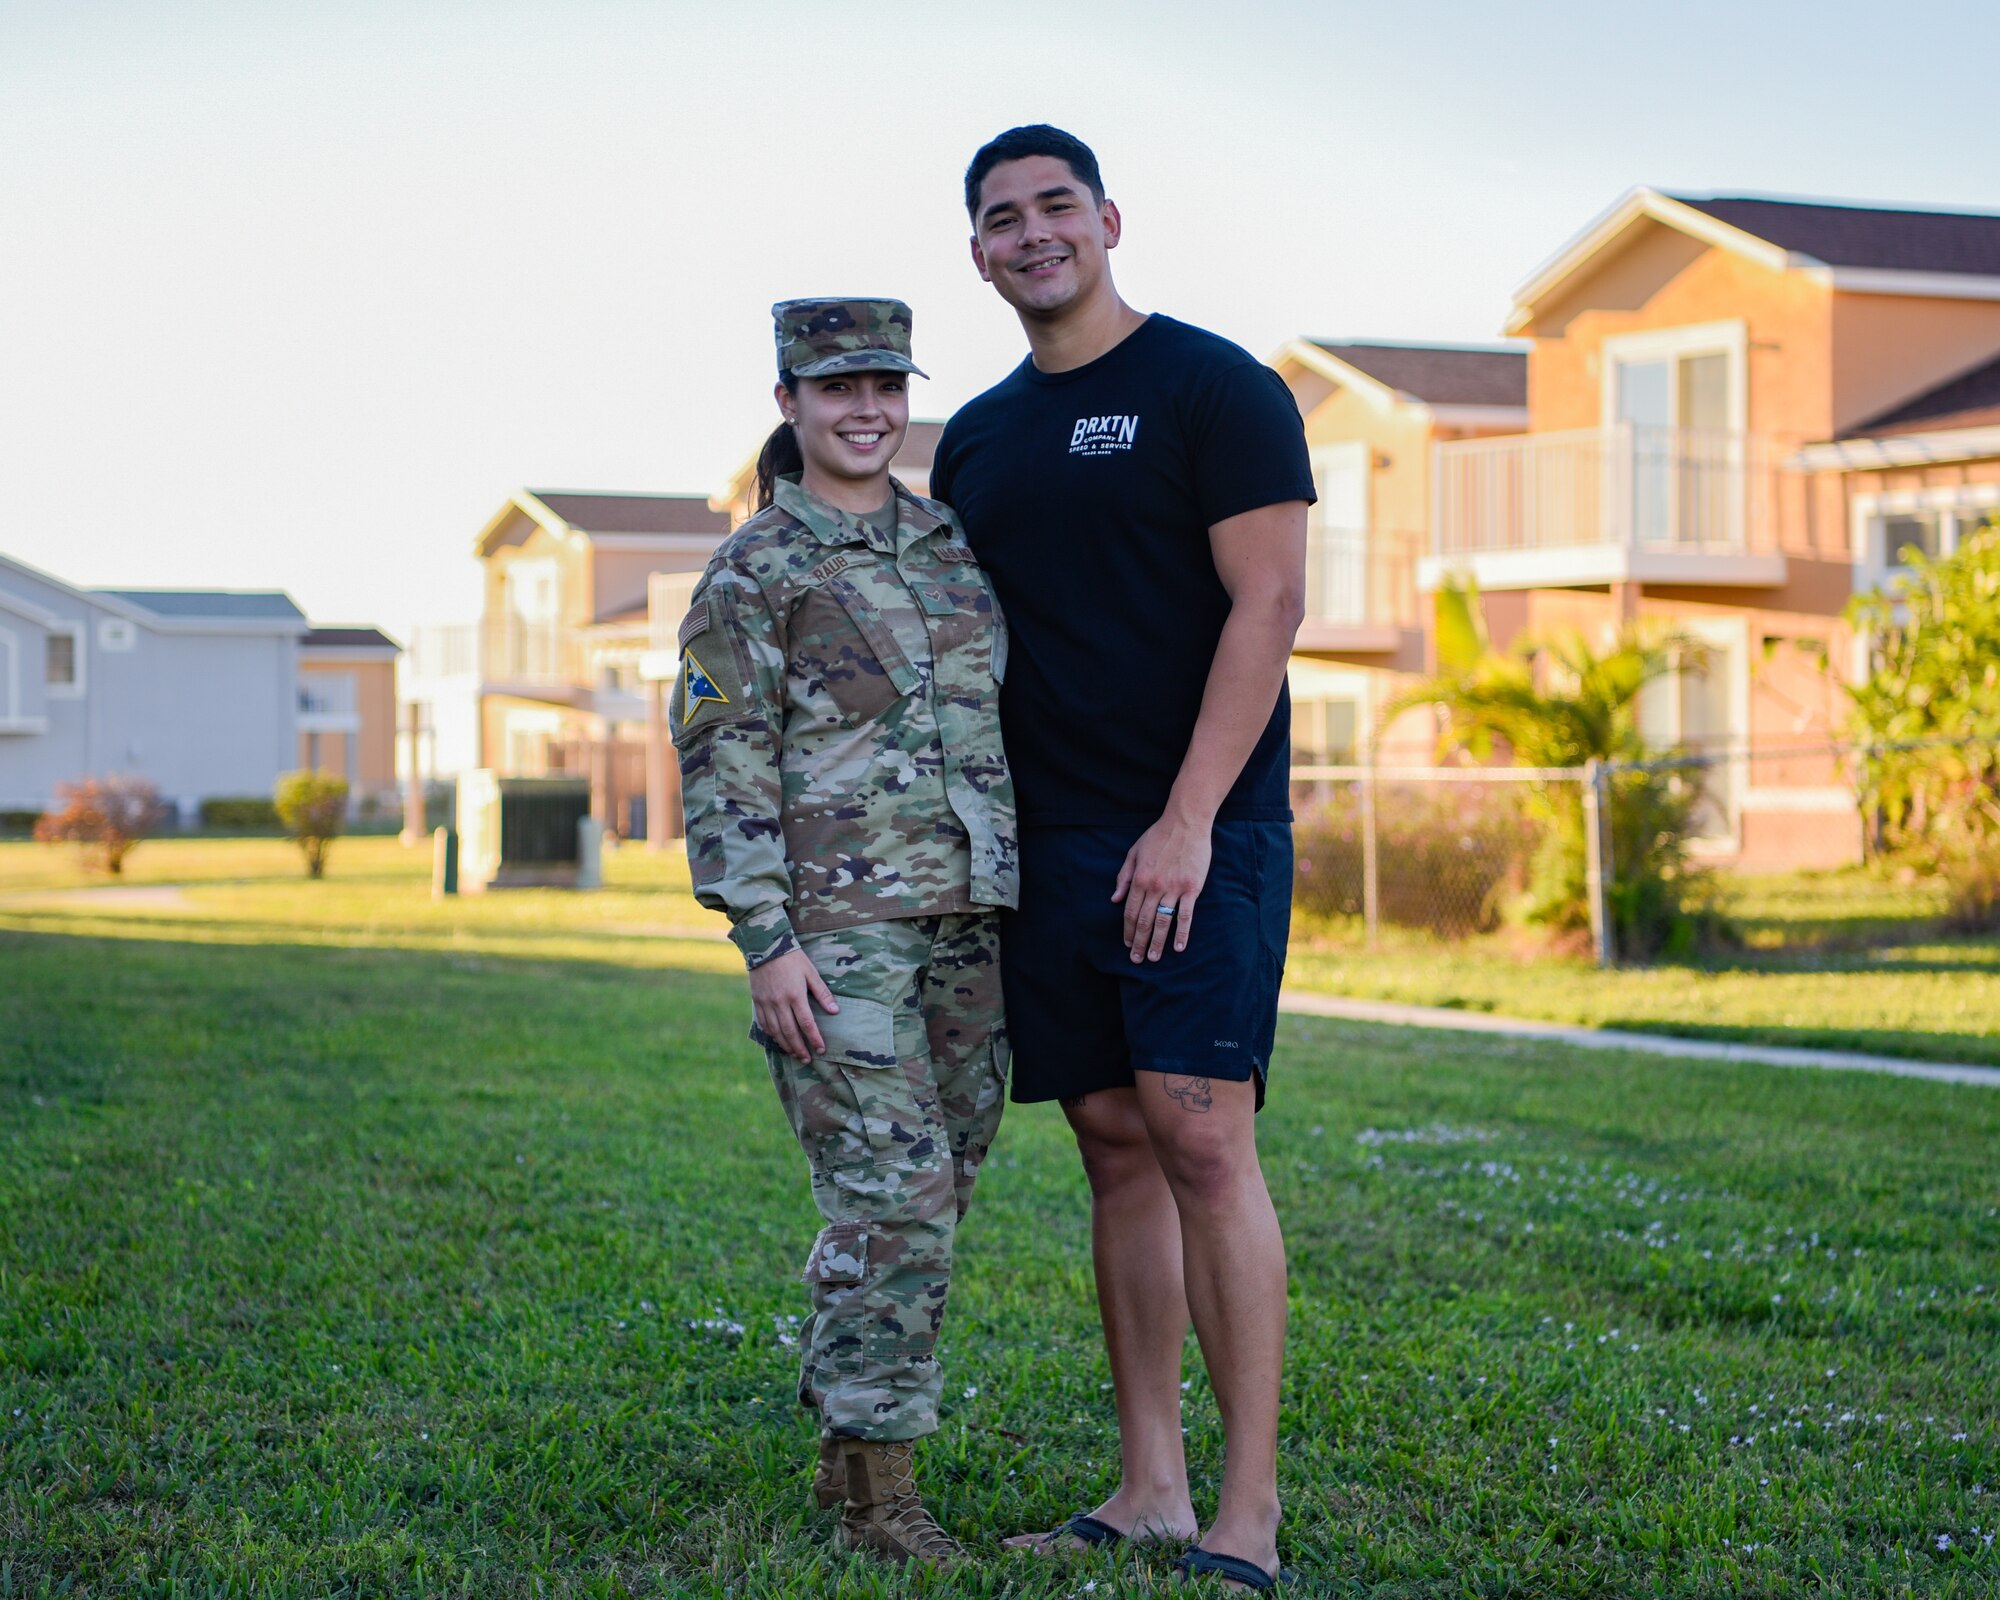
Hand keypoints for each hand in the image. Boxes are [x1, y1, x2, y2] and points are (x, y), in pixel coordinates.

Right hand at [748, 948, 838, 1061]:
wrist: (766, 947)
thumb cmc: (793, 959)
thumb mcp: (811, 973)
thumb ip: (823, 993)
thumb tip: (835, 1012)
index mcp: (795, 995)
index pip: (806, 1023)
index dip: (814, 1038)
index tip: (821, 1049)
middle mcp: (779, 1002)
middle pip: (790, 1032)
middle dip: (799, 1048)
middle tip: (807, 1059)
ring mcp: (766, 1003)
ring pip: (776, 1031)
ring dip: (785, 1045)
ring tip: (794, 1054)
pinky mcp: (757, 1001)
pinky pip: (763, 1023)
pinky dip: (771, 1035)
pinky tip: (778, 1040)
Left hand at [1111, 810, 1212, 961]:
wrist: (1186, 823)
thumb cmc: (1158, 836)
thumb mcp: (1134, 852)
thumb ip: (1123, 877)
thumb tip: (1114, 900)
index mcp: (1139, 879)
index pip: (1131, 912)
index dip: (1128, 930)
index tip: (1127, 944)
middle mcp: (1155, 887)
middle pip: (1145, 921)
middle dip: (1139, 942)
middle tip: (1137, 959)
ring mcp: (1174, 889)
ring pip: (1163, 922)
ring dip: (1157, 943)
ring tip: (1154, 958)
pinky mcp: (1191, 889)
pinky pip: (1186, 916)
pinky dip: (1182, 933)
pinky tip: (1178, 947)